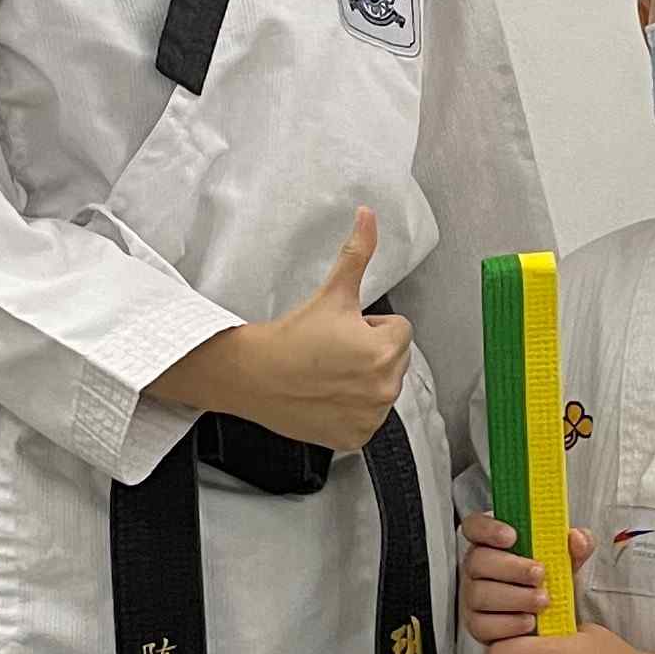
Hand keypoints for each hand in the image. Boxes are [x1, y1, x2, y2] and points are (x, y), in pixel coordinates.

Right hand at [156, 210, 412, 451]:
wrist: (254, 375)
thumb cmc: (292, 337)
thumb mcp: (332, 292)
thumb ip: (357, 252)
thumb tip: (368, 215)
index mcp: (384, 351)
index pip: (400, 330)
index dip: (371, 326)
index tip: (343, 331)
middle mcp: (383, 389)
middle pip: (396, 360)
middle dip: (371, 353)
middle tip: (334, 351)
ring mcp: (369, 417)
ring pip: (384, 389)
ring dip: (365, 381)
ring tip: (330, 374)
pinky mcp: (355, 437)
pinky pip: (368, 419)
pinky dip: (352, 411)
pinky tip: (328, 397)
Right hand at [459, 511, 592, 648]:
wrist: (554, 617)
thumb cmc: (551, 580)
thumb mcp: (568, 559)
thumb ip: (577, 544)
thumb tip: (577, 538)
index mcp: (493, 542)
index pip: (475, 526)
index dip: (487, 529)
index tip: (512, 536)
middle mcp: (477, 568)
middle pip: (477, 561)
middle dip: (510, 567)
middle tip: (539, 573)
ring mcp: (473, 596)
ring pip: (480, 594)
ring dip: (515, 597)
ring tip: (543, 600)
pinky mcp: (477, 625)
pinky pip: (484, 624)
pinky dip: (509, 624)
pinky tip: (530, 621)